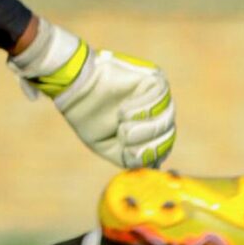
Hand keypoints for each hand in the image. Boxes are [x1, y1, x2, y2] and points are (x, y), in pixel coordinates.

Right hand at [12, 18, 176, 168]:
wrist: (75, 89)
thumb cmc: (89, 117)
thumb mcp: (111, 147)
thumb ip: (133, 158)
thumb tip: (154, 164)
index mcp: (147, 130)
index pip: (162, 148)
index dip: (148, 154)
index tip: (128, 152)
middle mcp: (156, 113)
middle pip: (168, 136)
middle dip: (146, 143)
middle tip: (123, 135)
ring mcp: (157, 97)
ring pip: (167, 120)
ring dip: (144, 128)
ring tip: (122, 123)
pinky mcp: (155, 79)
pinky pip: (160, 100)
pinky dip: (142, 110)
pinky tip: (124, 109)